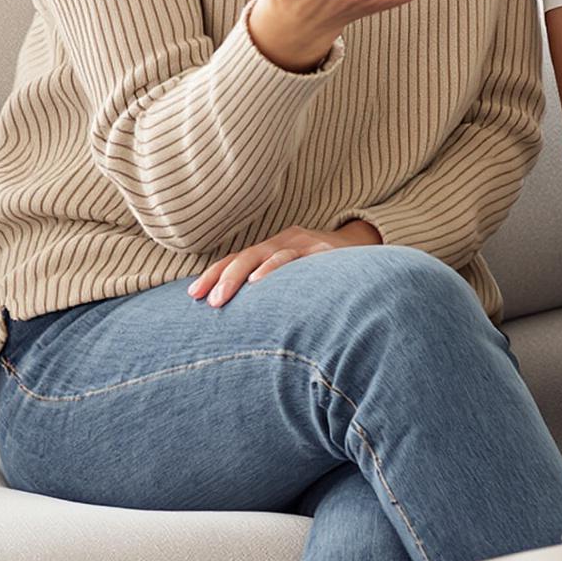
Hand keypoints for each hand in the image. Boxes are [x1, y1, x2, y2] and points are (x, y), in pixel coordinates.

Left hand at [188, 219, 383, 307]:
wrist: (369, 247)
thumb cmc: (327, 270)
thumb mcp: (297, 276)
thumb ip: (274, 290)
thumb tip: (244, 319)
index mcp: (272, 248)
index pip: (235, 259)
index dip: (213, 275)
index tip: (192, 295)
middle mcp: (284, 241)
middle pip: (244, 256)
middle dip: (221, 277)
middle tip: (208, 301)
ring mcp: (303, 243)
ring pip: (264, 255)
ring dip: (239, 276)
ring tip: (223, 296)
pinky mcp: (322, 250)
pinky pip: (294, 258)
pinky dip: (274, 268)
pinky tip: (260, 281)